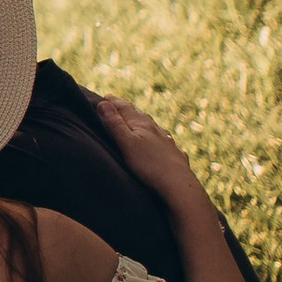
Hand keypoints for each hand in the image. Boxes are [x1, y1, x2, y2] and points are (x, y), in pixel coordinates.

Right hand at [92, 95, 206, 202]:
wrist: (178, 185)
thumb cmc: (149, 165)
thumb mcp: (126, 144)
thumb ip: (115, 124)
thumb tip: (103, 103)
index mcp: (142, 125)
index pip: (125, 108)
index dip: (114, 102)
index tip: (105, 97)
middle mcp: (156, 130)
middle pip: (139, 115)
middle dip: (128, 109)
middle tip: (119, 103)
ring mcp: (167, 142)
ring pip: (154, 127)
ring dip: (144, 121)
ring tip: (139, 118)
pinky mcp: (175, 155)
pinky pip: (166, 141)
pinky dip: (160, 137)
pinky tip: (164, 140)